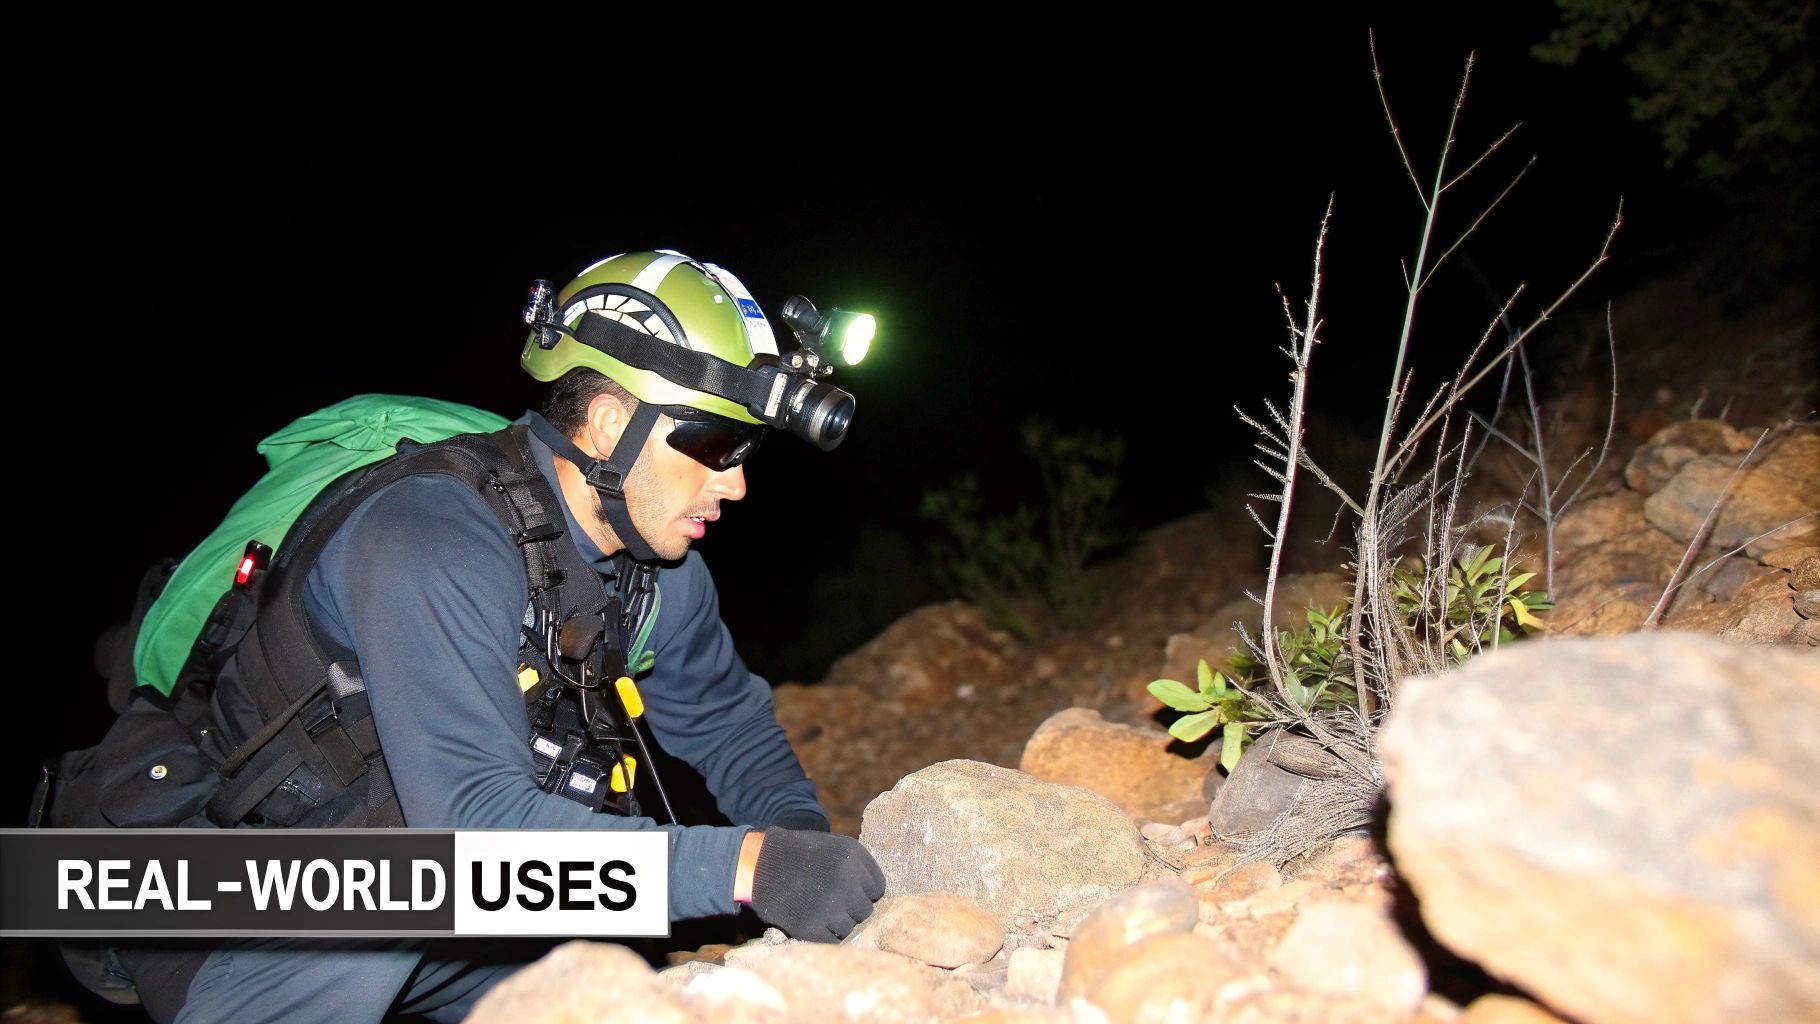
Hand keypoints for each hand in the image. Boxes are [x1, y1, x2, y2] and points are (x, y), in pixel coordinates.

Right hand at [747, 828, 885, 941]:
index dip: (862, 890)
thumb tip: (875, 896)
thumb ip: (858, 868)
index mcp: (854, 858)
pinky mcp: (810, 927)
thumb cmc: (801, 855)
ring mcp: (829, 907)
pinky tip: (810, 918)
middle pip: (865, 910)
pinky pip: (831, 939)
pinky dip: (822, 933)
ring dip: (836, 922)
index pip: (877, 888)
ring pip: (849, 927)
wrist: (760, 864)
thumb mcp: (834, 848)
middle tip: (831, 902)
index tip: (848, 890)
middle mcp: (846, 882)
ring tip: (818, 909)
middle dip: (850, 907)